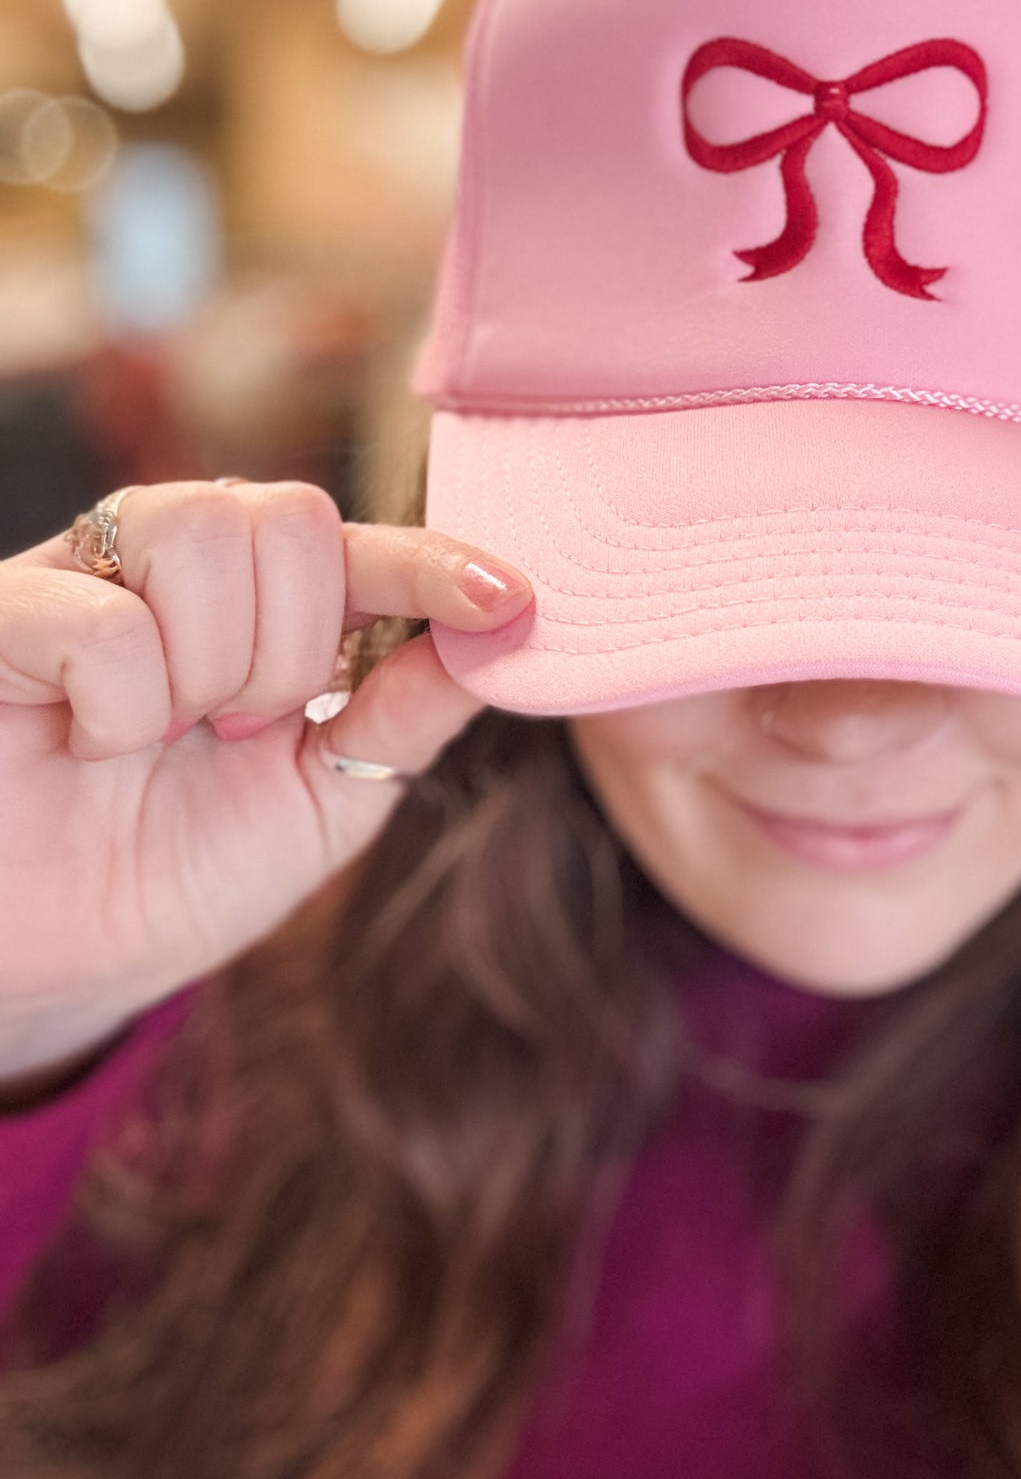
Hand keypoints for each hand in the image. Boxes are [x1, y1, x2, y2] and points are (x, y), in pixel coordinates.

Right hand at [0, 478, 531, 1079]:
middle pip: (291, 516)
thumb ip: (403, 716)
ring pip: (199, 533)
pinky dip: (120, 706)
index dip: (435, 564)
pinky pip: (103, 620)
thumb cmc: (176, 872)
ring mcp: (85, 573)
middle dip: (292, 648)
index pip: (363, 547)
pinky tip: (90, 740)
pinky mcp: (3, 610)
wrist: (49, 961)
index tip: (511, 600)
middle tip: (240, 728)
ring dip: (208, 668)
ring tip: (167, 734)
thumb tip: (508, 636)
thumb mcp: (321, 803)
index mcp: (261, 603)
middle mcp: (177, 565)